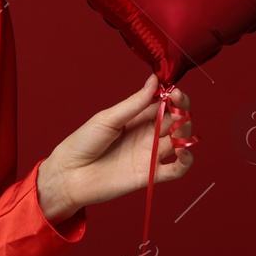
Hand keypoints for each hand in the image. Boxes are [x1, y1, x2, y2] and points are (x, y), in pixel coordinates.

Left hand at [37, 74, 197, 221]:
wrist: (69, 174)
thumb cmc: (83, 143)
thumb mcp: (108, 118)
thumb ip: (134, 104)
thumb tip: (154, 81)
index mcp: (136, 119)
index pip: (163, 105)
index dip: (172, 97)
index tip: (174, 90)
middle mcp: (147, 135)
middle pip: (175, 121)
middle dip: (182, 111)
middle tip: (178, 105)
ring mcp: (150, 155)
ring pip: (180, 142)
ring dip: (186, 132)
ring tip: (179, 126)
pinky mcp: (151, 175)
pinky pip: (176, 169)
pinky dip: (186, 161)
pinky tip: (184, 151)